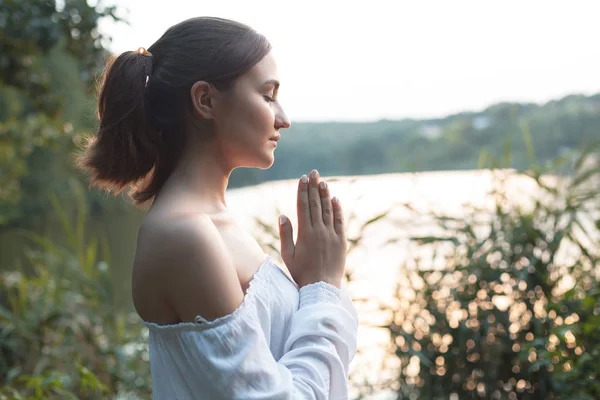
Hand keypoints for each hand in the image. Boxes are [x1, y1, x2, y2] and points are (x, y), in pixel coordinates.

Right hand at [278, 170, 345, 287]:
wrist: (322, 288)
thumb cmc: (301, 273)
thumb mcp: (288, 255)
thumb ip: (285, 234)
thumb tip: (283, 215)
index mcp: (305, 233)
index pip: (303, 206)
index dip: (302, 191)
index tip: (302, 179)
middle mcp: (319, 231)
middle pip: (316, 204)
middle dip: (314, 187)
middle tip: (313, 173)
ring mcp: (332, 235)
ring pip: (328, 210)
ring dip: (325, 194)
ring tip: (322, 182)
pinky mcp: (341, 241)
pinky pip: (340, 221)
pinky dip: (338, 209)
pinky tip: (335, 199)